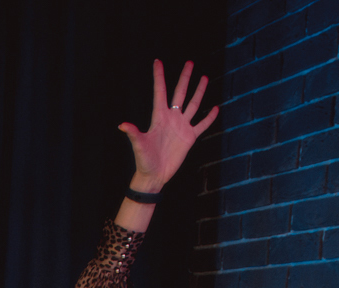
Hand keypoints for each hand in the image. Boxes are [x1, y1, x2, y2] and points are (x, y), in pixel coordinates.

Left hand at [119, 59, 218, 190]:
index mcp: (159, 117)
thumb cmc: (144, 160)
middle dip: (184, 78)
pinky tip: (216, 108)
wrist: (155, 175)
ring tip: (204, 78)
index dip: (159, 77)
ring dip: (199, 92)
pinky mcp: (190, 137)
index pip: (160, 92)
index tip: (157, 61)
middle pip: (180, 93)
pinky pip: (202, 124)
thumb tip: (122, 125)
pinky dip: (209, 117)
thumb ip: (134, 133)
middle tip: (190, 63)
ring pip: (193, 105)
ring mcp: (181, 126)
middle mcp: (171, 118)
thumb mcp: (139, 146)